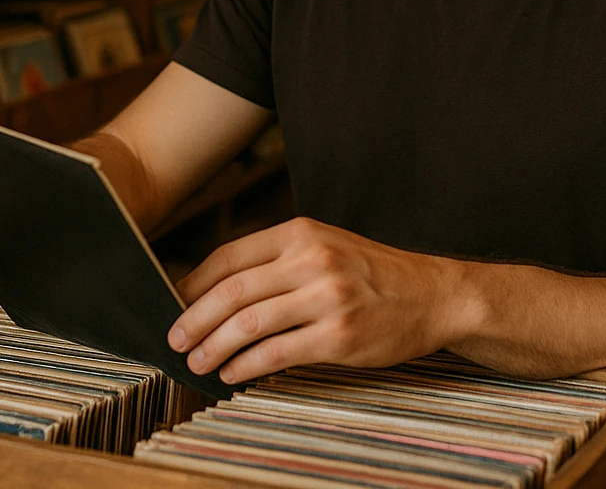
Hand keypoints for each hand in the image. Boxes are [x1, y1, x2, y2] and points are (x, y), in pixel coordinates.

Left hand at [167, 216, 467, 383]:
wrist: (433, 294)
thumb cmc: (372, 274)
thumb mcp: (325, 247)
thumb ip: (278, 261)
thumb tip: (216, 290)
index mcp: (301, 233)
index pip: (229, 257)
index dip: (192, 285)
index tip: (173, 305)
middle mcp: (312, 260)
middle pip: (231, 292)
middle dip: (193, 321)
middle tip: (175, 340)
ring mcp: (326, 298)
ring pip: (248, 324)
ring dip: (213, 347)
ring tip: (198, 362)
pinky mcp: (339, 336)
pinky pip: (276, 353)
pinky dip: (245, 366)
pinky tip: (233, 373)